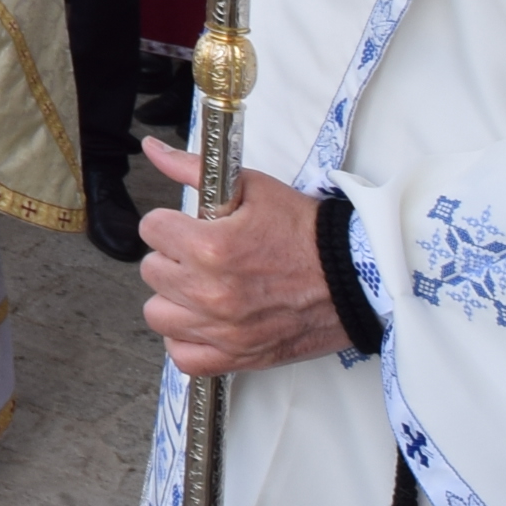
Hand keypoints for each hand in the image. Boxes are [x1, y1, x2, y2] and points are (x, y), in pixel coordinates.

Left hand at [136, 140, 347, 375]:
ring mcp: (222, 330)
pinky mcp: (237, 357)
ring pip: (159, 314)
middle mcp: (210, 293)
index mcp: (211, 247)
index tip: (190, 227)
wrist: (353, 277)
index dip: (171, 223)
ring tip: (201, 287)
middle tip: (202, 255)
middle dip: (173, 257)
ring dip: (174, 299)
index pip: (151, 229)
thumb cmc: (305, 232)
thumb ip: (194, 169)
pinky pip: (183, 357)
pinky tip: (203, 321)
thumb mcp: (252, 188)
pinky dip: (187, 340)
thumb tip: (152, 149)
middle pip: (152, 270)